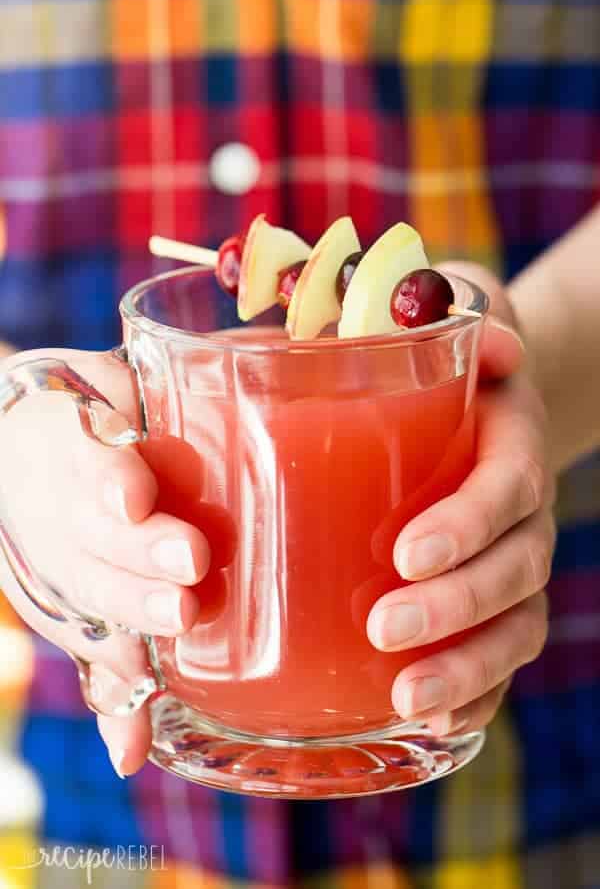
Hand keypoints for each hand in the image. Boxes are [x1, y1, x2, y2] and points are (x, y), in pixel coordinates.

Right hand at [0, 349, 210, 775]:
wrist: (42, 448)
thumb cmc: (110, 407)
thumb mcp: (127, 377)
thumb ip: (178, 378)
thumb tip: (281, 353)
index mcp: (65, 436)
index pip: (75, 452)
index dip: (103, 474)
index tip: (133, 493)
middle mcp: (56, 505)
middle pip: (88, 539)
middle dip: (136, 557)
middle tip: (188, 570)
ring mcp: (59, 561)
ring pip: (87, 596)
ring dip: (128, 623)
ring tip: (176, 634)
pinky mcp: (75, 607)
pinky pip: (89, 653)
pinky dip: (110, 700)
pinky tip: (131, 744)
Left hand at [367, 263, 555, 735]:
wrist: (481, 397)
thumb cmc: (439, 356)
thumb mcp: (439, 315)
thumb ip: (439, 311)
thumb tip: (483, 340)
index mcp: (508, 438)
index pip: (506, 487)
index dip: (468, 524)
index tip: (406, 554)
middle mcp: (523, 510)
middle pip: (514, 569)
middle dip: (455, 607)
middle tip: (385, 629)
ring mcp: (512, 560)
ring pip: (514, 625)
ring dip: (465, 667)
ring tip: (404, 698)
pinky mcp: (490, 599)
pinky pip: (498, 656)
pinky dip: (474, 692)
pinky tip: (428, 720)